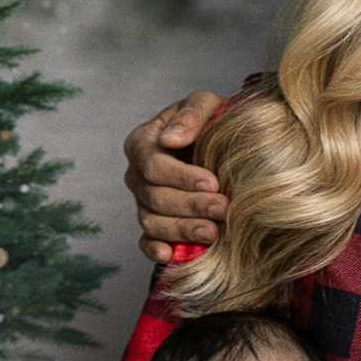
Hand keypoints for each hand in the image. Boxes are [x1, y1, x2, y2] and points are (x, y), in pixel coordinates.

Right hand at [127, 91, 229, 260]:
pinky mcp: (152, 225)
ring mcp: (143, 202)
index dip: (181, 177)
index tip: (212, 182)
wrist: (222, 145)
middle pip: (155, 197)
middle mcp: (137, 175)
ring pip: (152, 222)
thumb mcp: (204, 105)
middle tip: (222, 209)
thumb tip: (170, 139)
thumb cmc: (210, 120)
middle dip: (190, 205)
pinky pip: (145, 242)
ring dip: (182, 229)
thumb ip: (189, 116)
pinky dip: (154, 250)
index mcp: (142, 143)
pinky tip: (171, 255)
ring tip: (212, 232)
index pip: (153, 165)